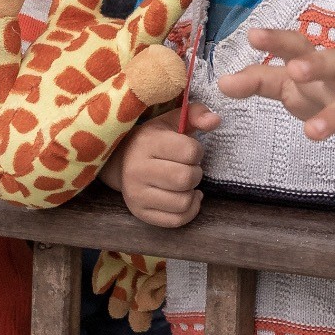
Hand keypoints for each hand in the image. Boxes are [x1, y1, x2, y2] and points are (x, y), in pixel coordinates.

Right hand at [101, 104, 218, 226]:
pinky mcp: (140, 212)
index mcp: (146, 142)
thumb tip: (215, 120)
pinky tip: (186, 197)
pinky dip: (189, 210)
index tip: (188, 150)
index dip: (197, 151)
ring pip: (183, 201)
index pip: (189, 151)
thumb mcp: (171, 121)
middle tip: (187, 167)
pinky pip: (177, 220)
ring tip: (184, 182)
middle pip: (186, 178)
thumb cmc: (152, 140)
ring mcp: (136, 194)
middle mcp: (137, 169)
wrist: (119, 161)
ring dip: (191, 192)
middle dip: (195, 173)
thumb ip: (196, 114)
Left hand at [218, 28, 334, 185]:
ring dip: (334, 116)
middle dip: (316, 65)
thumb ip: (258, 81)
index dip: (276, 40)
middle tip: (295, 71)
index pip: (296, 45)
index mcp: (315, 63)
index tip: (253, 36)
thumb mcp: (291, 83)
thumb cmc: (325, 88)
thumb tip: (221, 83)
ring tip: (311, 133)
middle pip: (333, 63)